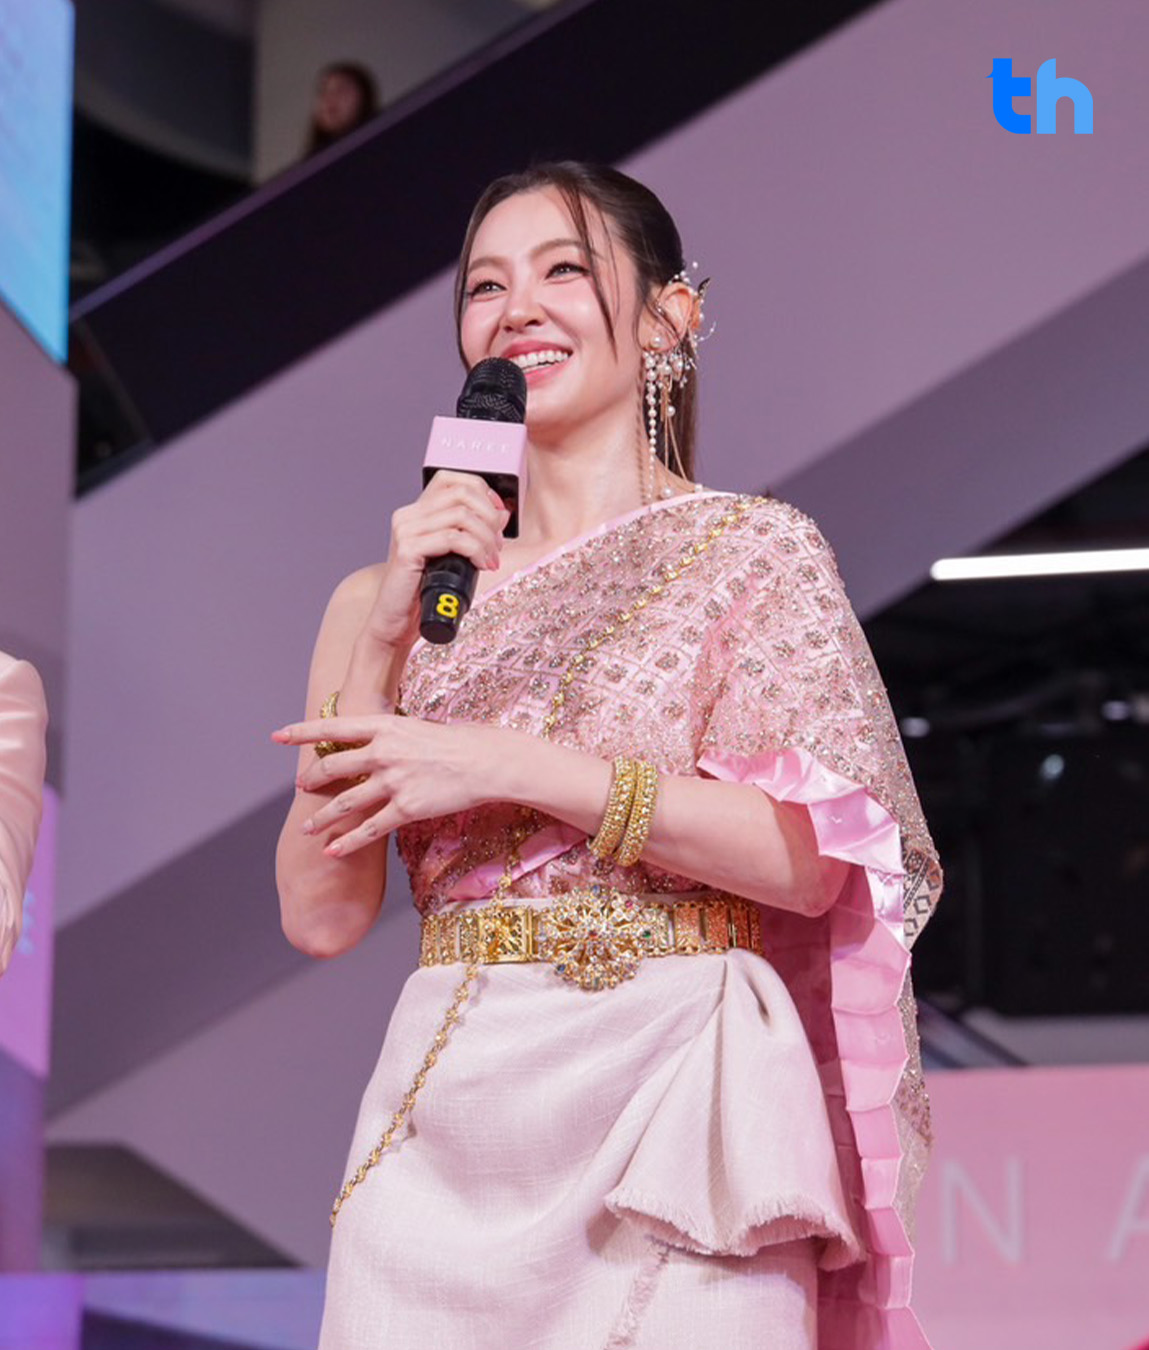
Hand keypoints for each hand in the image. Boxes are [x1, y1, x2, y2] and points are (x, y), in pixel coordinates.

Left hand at [273, 713, 508, 856]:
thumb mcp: (416, 728)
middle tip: (300, 786)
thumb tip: (368, 746)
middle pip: (333, 767)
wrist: (485, 761)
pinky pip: (369, 829)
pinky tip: (333, 851)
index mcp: (385, 725)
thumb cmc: (456, 742)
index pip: (333, 727)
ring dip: (321, 817)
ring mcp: (393, 781)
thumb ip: (388, 737)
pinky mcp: (406, 808)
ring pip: (345, 802)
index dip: (301, 731)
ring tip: (307, 828)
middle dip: (312, 779)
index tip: (277, 735)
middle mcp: (384, 752)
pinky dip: (347, 842)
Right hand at [364, 470, 511, 649]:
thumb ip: (473, 533)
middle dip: (490, 517)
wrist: (397, 622)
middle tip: (498, 545)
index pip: (451, 479)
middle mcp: (408, 515)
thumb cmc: (425, 592)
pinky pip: (453, 538)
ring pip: (462, 516)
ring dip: (487, 538)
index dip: (482, 490)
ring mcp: (405, 530)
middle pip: (461, 494)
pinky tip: (482, 565)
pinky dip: (476, 550)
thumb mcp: (455, 557)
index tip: (498, 515)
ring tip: (492, 559)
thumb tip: (502, 513)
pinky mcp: (407, 550)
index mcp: (417, 512)